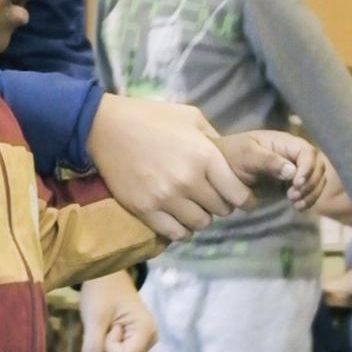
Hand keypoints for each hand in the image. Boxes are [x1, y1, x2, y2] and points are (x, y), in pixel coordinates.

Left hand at [79, 273, 156, 351]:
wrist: (107, 276)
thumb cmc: (101, 291)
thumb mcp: (93, 319)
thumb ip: (92, 348)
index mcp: (146, 331)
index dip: (107, 349)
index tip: (107, 327)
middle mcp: (150, 340)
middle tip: (105, 328)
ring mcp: (145, 343)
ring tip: (107, 329)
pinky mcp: (137, 344)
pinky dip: (108, 351)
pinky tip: (109, 333)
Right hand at [87, 96, 251, 240]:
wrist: (106, 127)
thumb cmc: (152, 118)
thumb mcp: (191, 118)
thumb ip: (214, 139)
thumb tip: (232, 160)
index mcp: (204, 156)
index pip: (237, 193)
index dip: (244, 200)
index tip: (244, 201)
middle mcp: (188, 180)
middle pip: (220, 210)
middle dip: (221, 205)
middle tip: (213, 199)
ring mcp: (165, 198)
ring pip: (199, 224)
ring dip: (201, 218)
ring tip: (194, 208)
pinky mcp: (145, 210)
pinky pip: (175, 233)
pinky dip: (182, 230)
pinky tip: (179, 219)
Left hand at [230, 129, 327, 210]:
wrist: (219, 170)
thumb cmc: (231, 156)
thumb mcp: (246, 156)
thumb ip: (268, 162)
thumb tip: (292, 171)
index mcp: (284, 142)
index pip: (308, 152)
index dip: (308, 167)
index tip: (297, 183)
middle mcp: (293, 154)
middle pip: (317, 166)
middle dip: (311, 182)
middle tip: (293, 196)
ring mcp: (294, 170)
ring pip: (316, 179)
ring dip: (311, 193)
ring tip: (296, 204)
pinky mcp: (290, 184)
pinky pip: (308, 191)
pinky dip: (307, 199)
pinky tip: (297, 207)